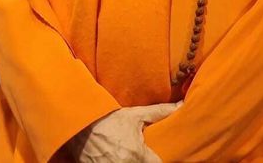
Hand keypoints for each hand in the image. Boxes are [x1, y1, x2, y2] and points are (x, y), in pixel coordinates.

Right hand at [64, 103, 180, 162]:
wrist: (81, 126)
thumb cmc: (110, 120)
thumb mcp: (136, 114)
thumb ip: (160, 112)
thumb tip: (181, 105)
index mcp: (136, 154)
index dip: (161, 161)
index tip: (161, 156)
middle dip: (146, 162)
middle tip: (146, 155)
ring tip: (132, 156)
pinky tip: (120, 159)